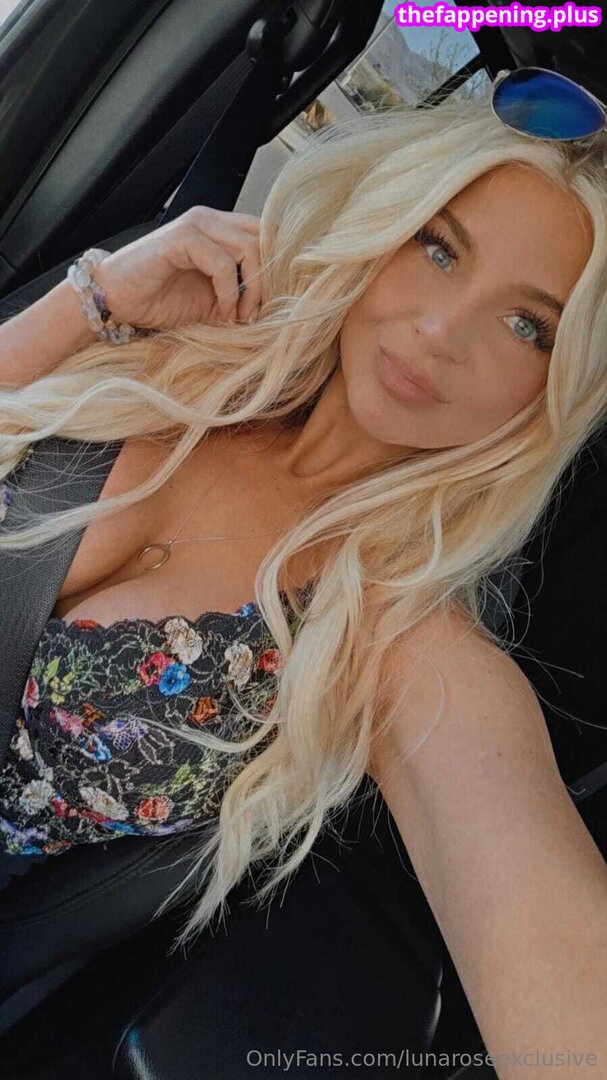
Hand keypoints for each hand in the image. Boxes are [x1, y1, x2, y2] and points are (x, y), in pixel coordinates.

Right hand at [93, 206, 262, 331]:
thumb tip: (278, 309)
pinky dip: (229, 292)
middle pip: (265, 239)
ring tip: (239, 316)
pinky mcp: (182, 237)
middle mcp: (210, 219)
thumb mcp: (214, 301)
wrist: (116, 301)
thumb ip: (242, 295)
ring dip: (251, 289)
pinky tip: (221, 311)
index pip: (267, 234)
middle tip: (255, 314)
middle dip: (268, 281)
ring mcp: (196, 224)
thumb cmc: (160, 301)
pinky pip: (222, 262)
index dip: (275, 269)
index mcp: (220, 229)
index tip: (267, 305)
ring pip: (249, 248)